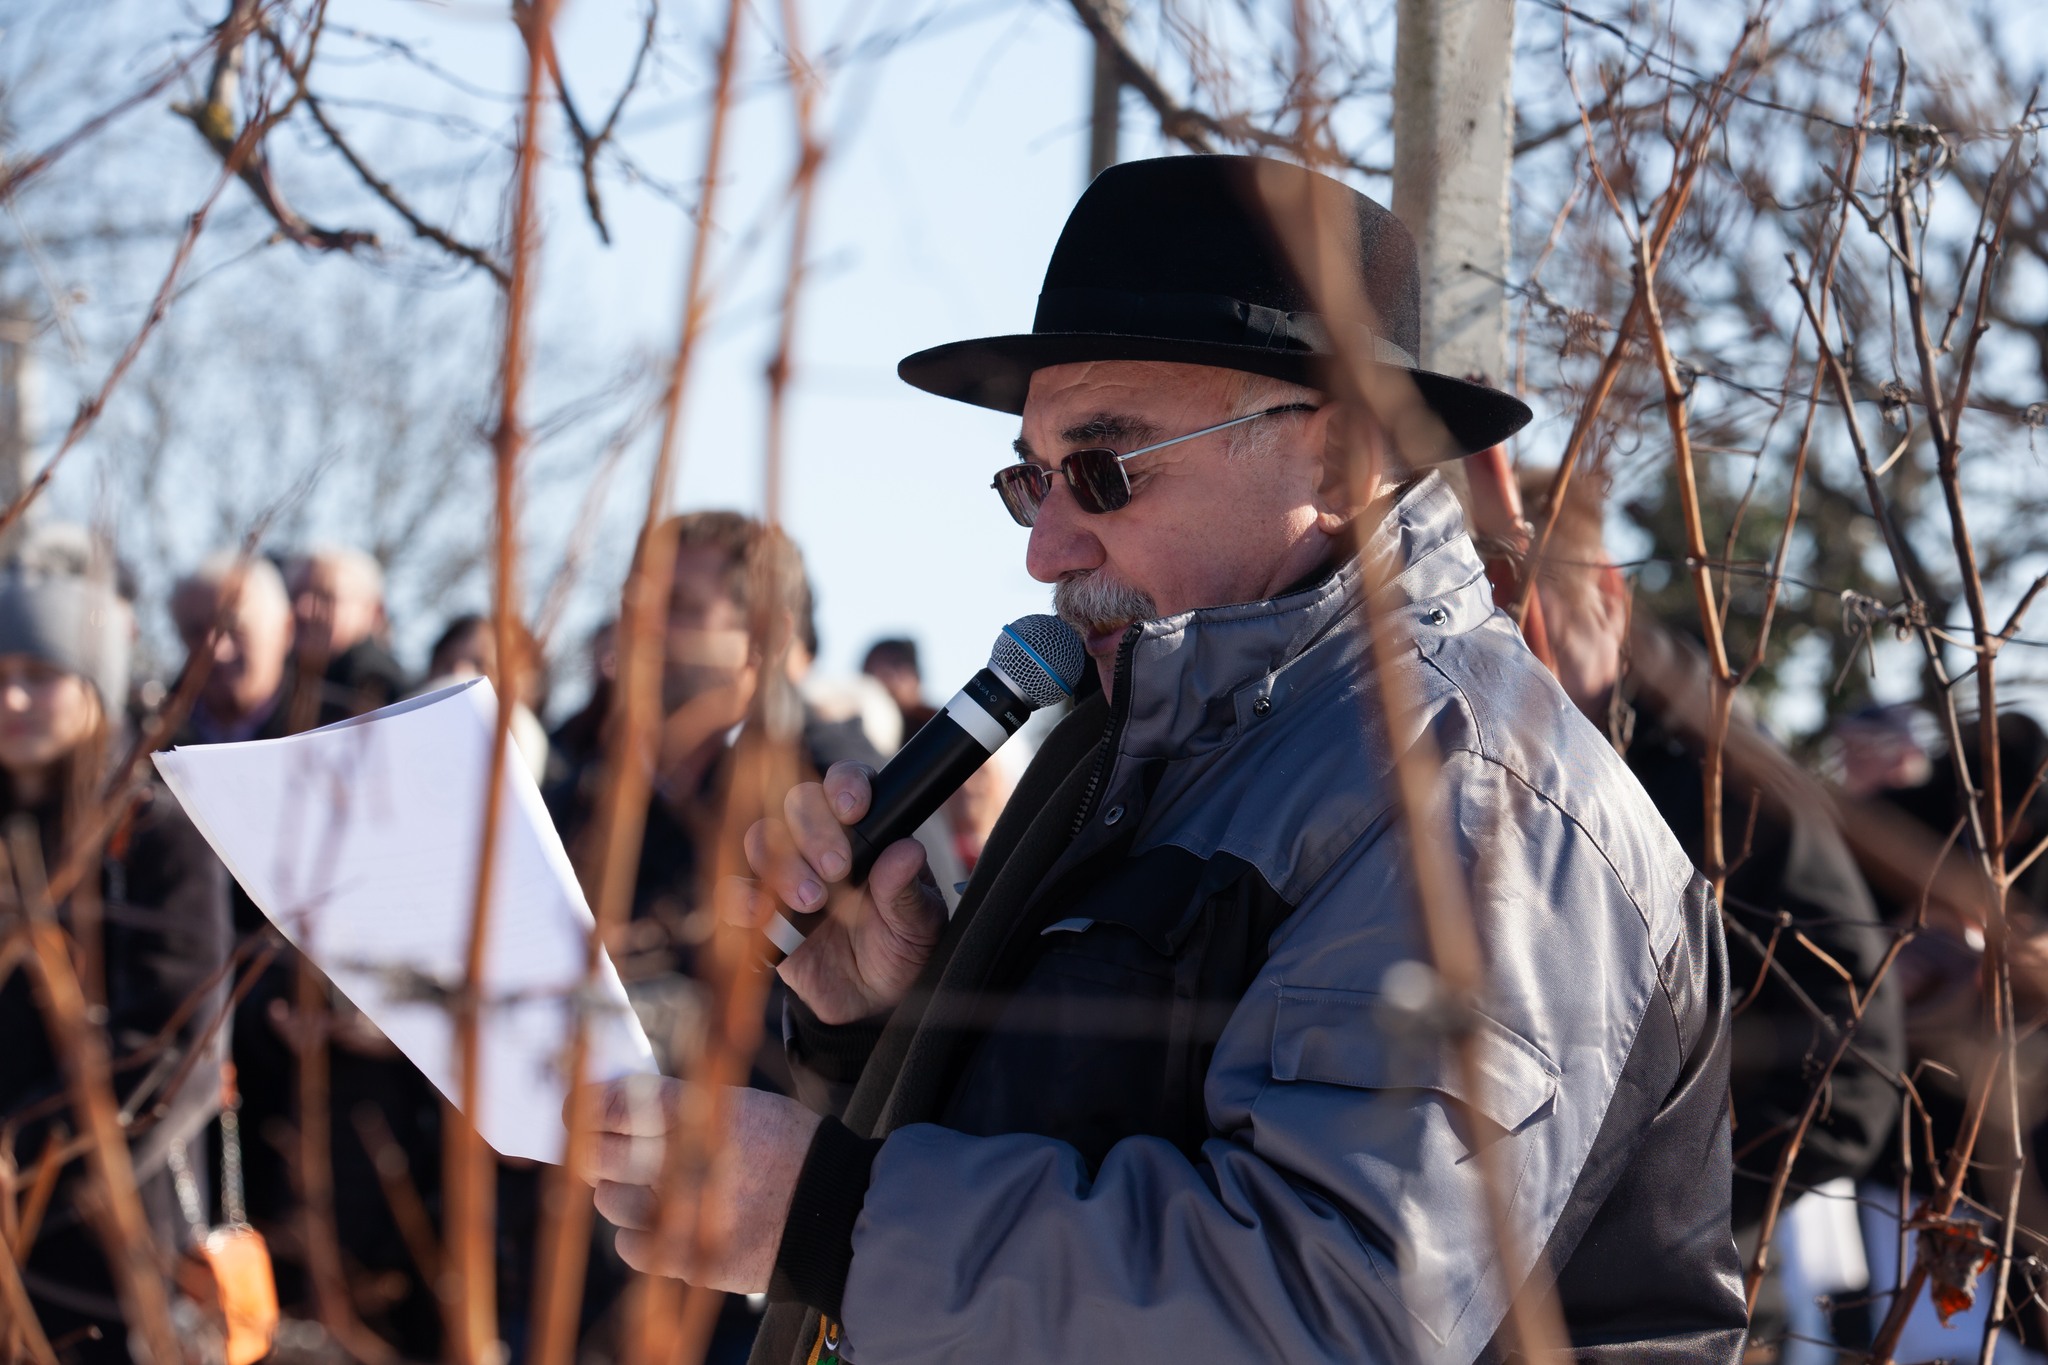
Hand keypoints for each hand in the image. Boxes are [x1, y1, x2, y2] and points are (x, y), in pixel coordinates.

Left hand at [571, 1077, 818, 1289]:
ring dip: (617, 1193)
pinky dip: (638, 1235)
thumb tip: (629, 1099)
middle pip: (598, 1152)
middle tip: (591, 1147)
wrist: (830, 1210)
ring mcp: (681, 1211)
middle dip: (589, 1147)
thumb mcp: (747, 1105)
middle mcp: (683, 1158)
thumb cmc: (790, 1151)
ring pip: (610, 1200)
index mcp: (701, 1112)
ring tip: (643, 1189)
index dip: (588, 1105)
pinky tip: (661, 1224)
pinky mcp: (684, 1256)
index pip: (618, 1102)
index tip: (577, 1107)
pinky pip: (629, 1245)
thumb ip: (688, 1103)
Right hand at [735, 762, 946, 1024]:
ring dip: (783, 866)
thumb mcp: (918, 923)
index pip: (847, 784)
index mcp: (866, 829)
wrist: (874, 998)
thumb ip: (908, 891)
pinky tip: (760, 915)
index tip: (853, 809)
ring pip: (762, 839)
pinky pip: (736, 892)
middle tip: (837, 870)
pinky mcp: (762, 911)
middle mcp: (820, 841)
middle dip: (813, 832)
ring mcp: (787, 872)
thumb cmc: (901, 946)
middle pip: (798, 804)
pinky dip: (741, 900)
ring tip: (813, 902)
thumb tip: (907, 852)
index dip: (844, 786)